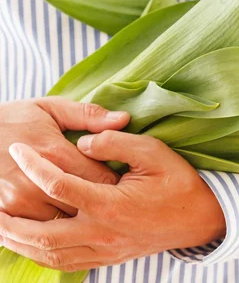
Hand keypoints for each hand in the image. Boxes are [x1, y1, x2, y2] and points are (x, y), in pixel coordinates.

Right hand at [0, 97, 129, 220]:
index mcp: (55, 154)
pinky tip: (64, 218)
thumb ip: (88, 115)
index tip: (124, 181)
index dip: (117, 183)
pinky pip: (41, 232)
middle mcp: (38, 183)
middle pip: (86, 205)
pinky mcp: (5, 215)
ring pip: (66, 224)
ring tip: (88, 208)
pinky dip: (55, 227)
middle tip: (111, 198)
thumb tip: (124, 119)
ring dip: (78, 218)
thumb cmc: (12, 119)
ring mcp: (20, 202)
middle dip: (101, 202)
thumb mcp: (49, 109)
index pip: (102, 179)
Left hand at [0, 131, 225, 271]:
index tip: (17, 149)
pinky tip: (31, 244)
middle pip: (42, 233)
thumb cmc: (179, 181)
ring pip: (50, 254)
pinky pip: (67, 264)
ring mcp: (106, 250)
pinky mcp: (109, 258)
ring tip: (0, 227)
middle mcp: (104, 232)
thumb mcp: (153, 152)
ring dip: (20, 242)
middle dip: (10, 220)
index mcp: (112, 204)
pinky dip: (42, 255)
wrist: (202, 218)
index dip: (33, 165)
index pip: (59, 186)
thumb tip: (84, 143)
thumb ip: (115, 142)